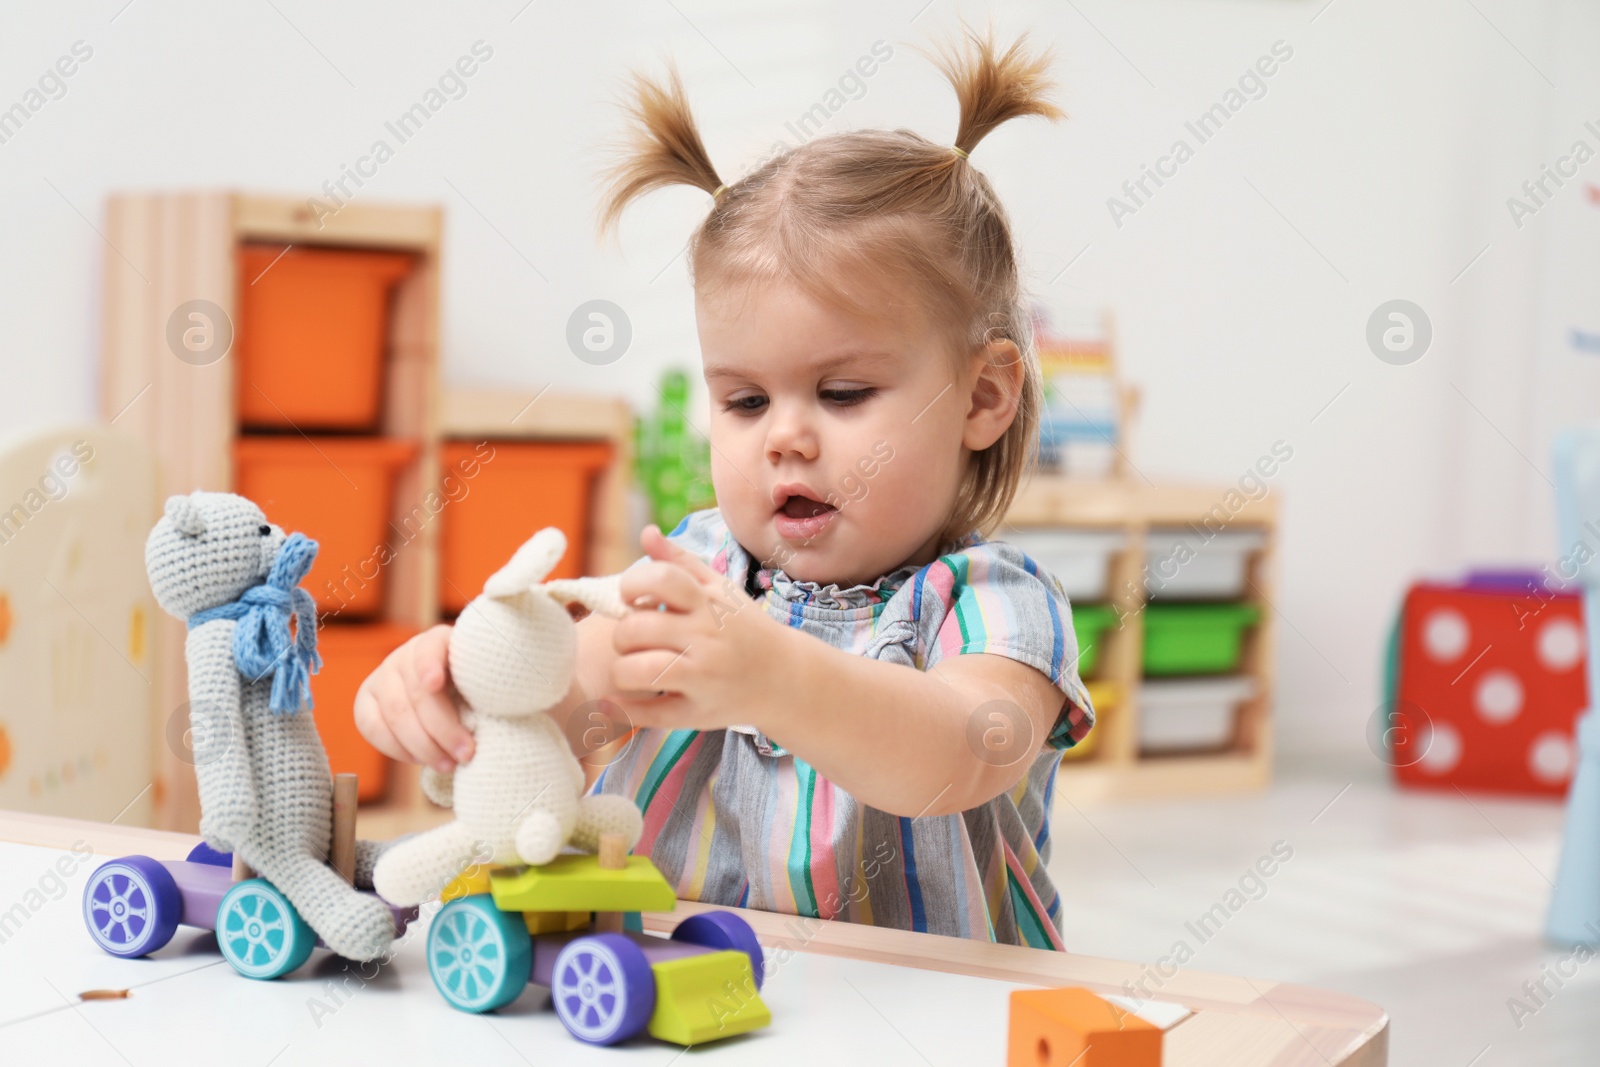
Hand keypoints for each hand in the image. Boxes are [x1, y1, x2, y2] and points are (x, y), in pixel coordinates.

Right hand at [354, 623, 474, 771]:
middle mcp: (405, 655)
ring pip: (394, 714)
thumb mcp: (483, 681)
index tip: (435, 683)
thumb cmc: (473, 688)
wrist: (448, 694)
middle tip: (466, 754)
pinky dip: (396, 749)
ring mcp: (382, 677)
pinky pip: (371, 727)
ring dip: (422, 746)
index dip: (430, 665)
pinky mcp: (365, 701)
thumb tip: (487, 717)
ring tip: (448, 764)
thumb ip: (486, 688)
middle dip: (442, 730)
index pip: (429, 650)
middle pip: (416, 694)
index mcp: (438, 641)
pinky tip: (419, 760)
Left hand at [610, 524, 792, 730]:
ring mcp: (702, 676)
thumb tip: (646, 532)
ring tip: (632, 667)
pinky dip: (622, 709)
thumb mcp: (719, 590)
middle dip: (622, 634)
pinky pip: (648, 712)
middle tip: (632, 640)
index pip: (659, 580)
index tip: (631, 599)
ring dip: (622, 669)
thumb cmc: (743, 628)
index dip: (632, 586)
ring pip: (636, 671)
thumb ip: (679, 562)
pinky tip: (615, 700)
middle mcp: (706, 637)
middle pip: (635, 629)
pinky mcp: (697, 711)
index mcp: (708, 603)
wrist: (784, 677)